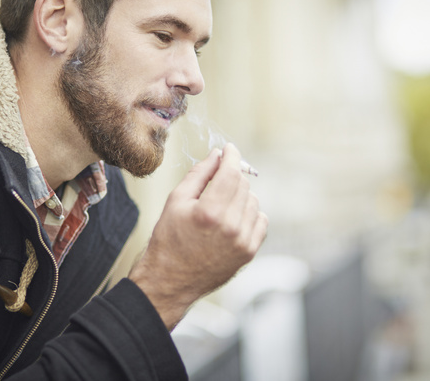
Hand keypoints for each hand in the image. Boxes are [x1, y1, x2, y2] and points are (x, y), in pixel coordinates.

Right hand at [129, 143, 267, 329]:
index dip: (231, 156)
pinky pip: (261, 219)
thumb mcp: (175, 201)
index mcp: (209, 212)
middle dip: (231, 176)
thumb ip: (199, 174)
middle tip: (217, 180)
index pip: (231, 172)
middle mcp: (230, 227)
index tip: (229, 149)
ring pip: (253, 200)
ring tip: (220, 206)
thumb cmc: (168, 240)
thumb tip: (217, 154)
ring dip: (239, 195)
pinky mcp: (249, 252)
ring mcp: (243, 241)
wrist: (171, 280)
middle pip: (242, 184)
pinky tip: (232, 219)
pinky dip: (249, 213)